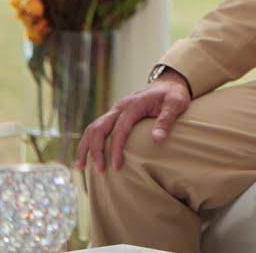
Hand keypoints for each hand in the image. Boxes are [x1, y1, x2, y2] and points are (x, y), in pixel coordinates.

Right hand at [75, 71, 190, 171]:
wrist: (168, 83)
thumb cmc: (173, 95)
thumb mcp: (176, 103)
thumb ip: (167, 119)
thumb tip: (157, 139)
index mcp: (133, 105)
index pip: (119, 129)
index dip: (115, 148)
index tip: (116, 166)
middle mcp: (120, 107)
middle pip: (98, 128)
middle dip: (95, 150)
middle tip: (99, 171)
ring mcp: (115, 111)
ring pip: (92, 128)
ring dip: (84, 147)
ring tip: (79, 167)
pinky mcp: (114, 116)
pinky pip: (96, 129)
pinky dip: (88, 143)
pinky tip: (86, 158)